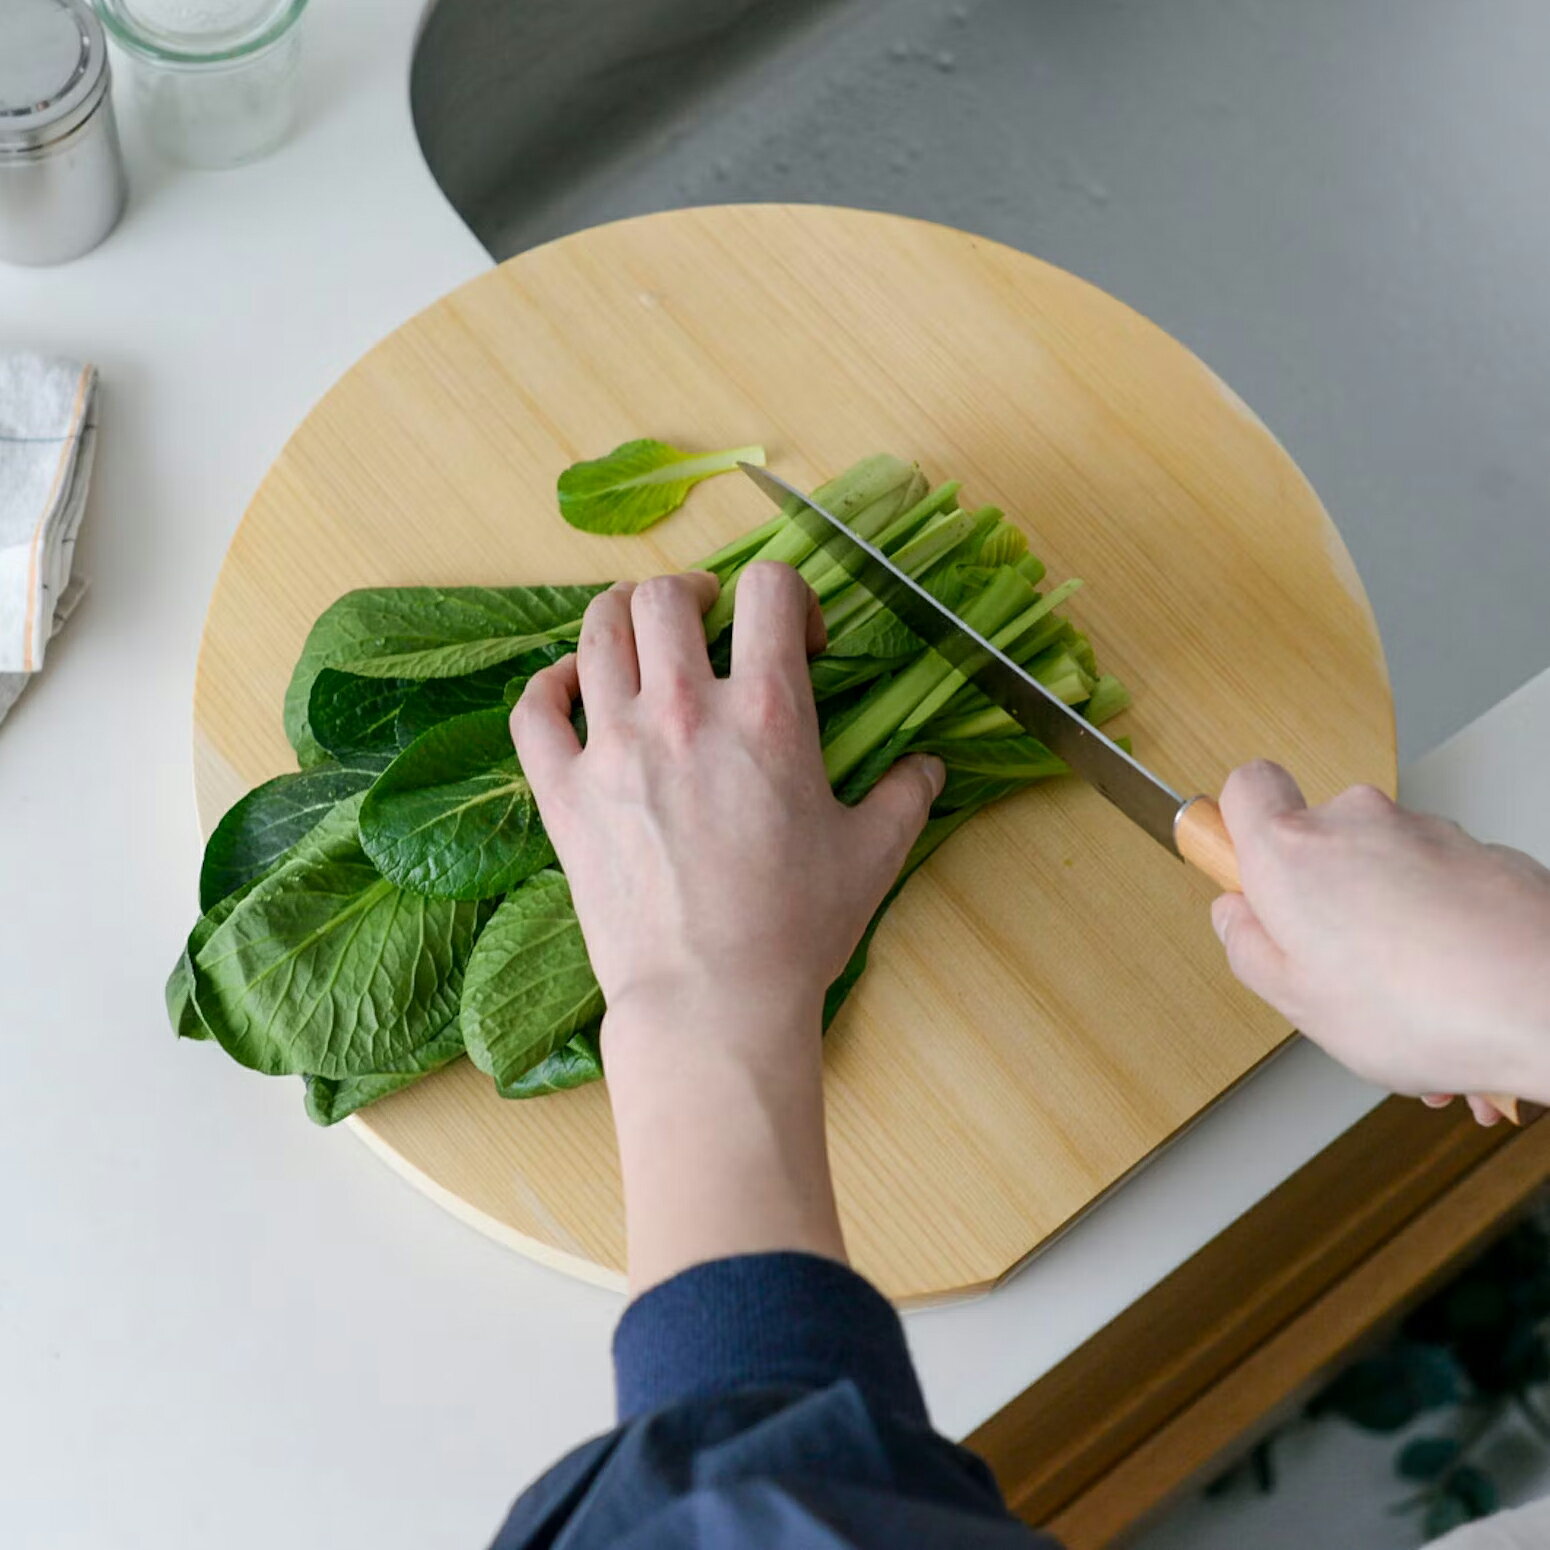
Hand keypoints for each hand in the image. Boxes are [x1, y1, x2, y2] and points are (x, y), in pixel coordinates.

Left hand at [511, 564, 942, 1288]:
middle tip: (707, 620)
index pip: (771, 588)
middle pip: (665, 597)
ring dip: (622, 618)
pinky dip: (549, 682)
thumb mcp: (872, 854)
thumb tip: (929, 766)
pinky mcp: (562, 791)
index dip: (789, 596)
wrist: (710, 1002)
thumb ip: (905, 795)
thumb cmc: (795, 929)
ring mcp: (611, 747)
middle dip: (693, 593)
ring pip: (597, 633)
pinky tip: (571, 687)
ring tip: (641, 635)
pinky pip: (534, 707)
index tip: (797, 641)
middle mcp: (681, 710)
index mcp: (765, 712)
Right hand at [1211, 761, 1549, 1120]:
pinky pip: (1442, 889)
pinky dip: (1441, 931)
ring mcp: (1428, 833)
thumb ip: (1248, 947)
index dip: (1239, 826)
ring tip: (1409, 1001)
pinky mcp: (1486, 854)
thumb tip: (1236, 920)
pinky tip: (1455, 994)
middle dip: (1324, 898)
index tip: (1244, 872)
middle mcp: (1359, 824)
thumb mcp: (1296, 1000)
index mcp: (1294, 852)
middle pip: (1319, 842)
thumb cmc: (1428, 1006)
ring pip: (1386, 871)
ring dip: (1388, 924)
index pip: (1246, 787)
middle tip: (1333, 963)